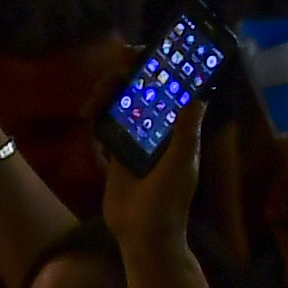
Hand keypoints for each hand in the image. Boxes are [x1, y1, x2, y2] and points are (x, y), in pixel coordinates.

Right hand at [94, 65, 212, 249]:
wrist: (142, 237)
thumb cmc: (168, 201)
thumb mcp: (181, 164)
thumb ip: (186, 131)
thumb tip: (198, 95)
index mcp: (180, 125)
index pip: (173, 85)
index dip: (161, 65)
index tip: (143, 51)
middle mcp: (160, 127)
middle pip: (143, 89)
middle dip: (128, 74)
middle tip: (114, 71)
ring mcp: (137, 139)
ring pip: (122, 103)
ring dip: (108, 94)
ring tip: (93, 102)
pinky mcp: (117, 153)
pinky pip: (107, 125)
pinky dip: (99, 116)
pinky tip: (89, 115)